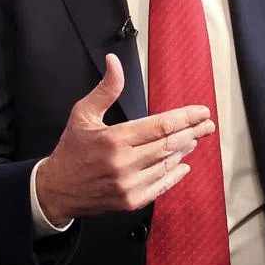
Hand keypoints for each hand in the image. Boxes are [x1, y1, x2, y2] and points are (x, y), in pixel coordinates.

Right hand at [35, 53, 214, 223]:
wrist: (56, 190)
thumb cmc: (71, 150)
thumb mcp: (83, 114)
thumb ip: (106, 89)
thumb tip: (115, 62)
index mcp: (114, 140)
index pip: (160, 125)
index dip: (185, 117)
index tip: (201, 112)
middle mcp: (124, 164)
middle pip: (169, 144)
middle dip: (192, 132)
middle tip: (207, 125)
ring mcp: (128, 185)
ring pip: (167, 164)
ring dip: (184, 150)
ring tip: (195, 139)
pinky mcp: (130, 201)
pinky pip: (160, 186)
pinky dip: (175, 174)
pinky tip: (183, 165)